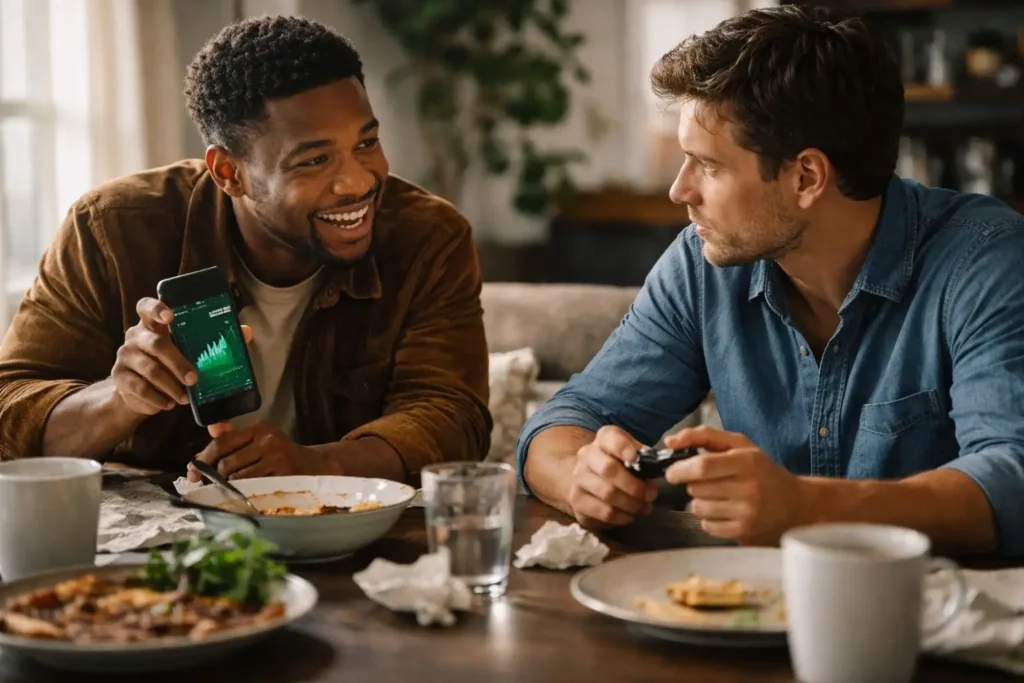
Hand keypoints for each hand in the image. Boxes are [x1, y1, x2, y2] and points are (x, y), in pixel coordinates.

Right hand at [112, 297, 251, 415]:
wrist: (138, 391)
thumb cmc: (170, 364)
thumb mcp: (188, 351)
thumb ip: (213, 340)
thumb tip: (246, 332)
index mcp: (152, 324)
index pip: (146, 306)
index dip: (157, 308)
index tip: (171, 316)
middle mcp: (135, 336)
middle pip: (156, 344)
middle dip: (178, 363)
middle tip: (194, 379)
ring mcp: (125, 356)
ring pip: (150, 369)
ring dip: (171, 386)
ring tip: (185, 398)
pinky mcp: (119, 377)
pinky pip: (140, 388)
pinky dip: (157, 398)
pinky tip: (168, 403)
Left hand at [186, 422, 325, 482]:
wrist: (315, 466)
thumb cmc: (282, 454)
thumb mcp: (260, 440)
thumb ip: (235, 437)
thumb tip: (211, 428)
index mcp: (260, 428)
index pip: (222, 442)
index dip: (204, 458)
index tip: (193, 472)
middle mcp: (268, 439)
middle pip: (226, 462)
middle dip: (216, 476)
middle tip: (213, 484)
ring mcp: (276, 457)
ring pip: (237, 477)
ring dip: (230, 486)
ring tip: (233, 487)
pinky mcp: (282, 474)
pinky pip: (251, 486)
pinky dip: (244, 491)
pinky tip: (246, 491)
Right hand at [568, 426, 658, 529]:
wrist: (586, 478)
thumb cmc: (618, 464)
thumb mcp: (631, 453)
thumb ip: (643, 456)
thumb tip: (655, 465)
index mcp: (603, 440)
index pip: (609, 437)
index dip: (623, 447)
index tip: (636, 457)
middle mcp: (586, 456)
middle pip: (608, 469)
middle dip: (634, 485)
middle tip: (650, 495)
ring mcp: (578, 479)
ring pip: (607, 494)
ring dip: (631, 504)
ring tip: (643, 508)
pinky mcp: (577, 502)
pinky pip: (603, 512)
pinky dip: (621, 517)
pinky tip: (629, 516)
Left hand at [663, 426, 807, 544]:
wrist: (795, 505)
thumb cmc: (762, 471)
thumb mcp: (740, 445)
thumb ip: (705, 436)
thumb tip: (670, 442)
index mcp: (747, 462)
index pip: (702, 466)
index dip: (680, 469)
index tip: (672, 472)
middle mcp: (748, 488)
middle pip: (696, 488)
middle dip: (692, 484)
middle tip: (706, 482)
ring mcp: (746, 513)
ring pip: (698, 508)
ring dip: (700, 501)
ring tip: (718, 496)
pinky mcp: (743, 532)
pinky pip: (706, 526)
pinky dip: (708, 518)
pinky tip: (724, 511)